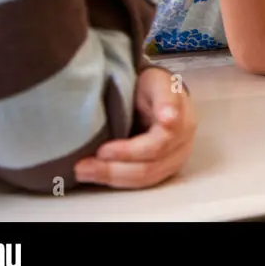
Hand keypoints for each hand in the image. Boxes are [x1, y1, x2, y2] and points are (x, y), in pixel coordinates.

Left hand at [74, 67, 196, 188]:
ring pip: (144, 178)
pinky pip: (141, 182)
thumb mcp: (158, 83)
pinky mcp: (164, 170)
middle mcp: (182, 145)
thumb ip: (164, 97)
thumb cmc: (155, 87)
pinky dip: (116, 180)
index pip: (159, 142)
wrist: (160, 94)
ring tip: (83, 172)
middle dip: (114, 168)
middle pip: (149, 166)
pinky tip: (96, 175)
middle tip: (82, 166)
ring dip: (112, 177)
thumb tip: (169, 118)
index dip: (130, 150)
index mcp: (183, 121)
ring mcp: (175, 160)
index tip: (103, 150)